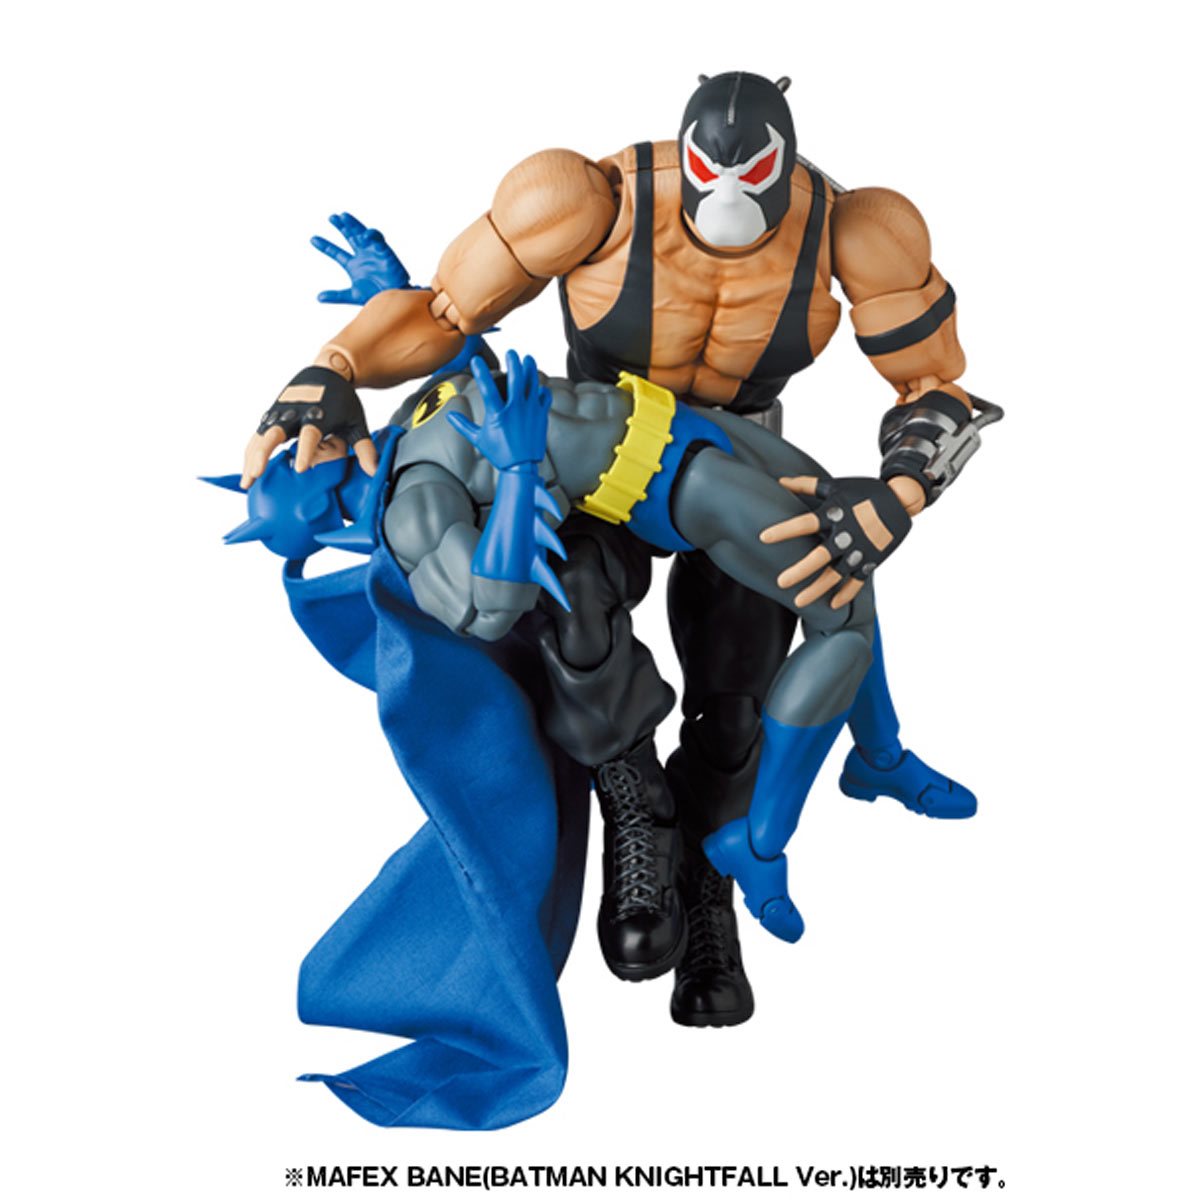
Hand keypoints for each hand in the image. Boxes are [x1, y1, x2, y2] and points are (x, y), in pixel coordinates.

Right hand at [241, 367, 377, 488]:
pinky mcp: (272, 414)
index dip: (306, 451)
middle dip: (264, 454)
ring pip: (261, 436)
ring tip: (247, 481)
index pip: (310, 435)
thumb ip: (364, 448)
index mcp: (319, 414)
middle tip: (256, 475)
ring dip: (252, 458)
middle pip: (275, 433)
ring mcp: (280, 412)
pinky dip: (251, 452)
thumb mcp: (357, 422)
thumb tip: (374, 472)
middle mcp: (295, 412)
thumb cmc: (343, 401)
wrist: (327, 372)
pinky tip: (248, 471)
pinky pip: (258, 435)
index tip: (300, 469)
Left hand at [311, 212, 409, 304]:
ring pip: (361, 233)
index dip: (325, 246)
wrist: (393, 299)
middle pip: (349, 237)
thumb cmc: (376, 297)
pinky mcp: (384, 251)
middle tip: (332, 217)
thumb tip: (318, 298)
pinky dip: (372, 235)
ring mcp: (373, 252)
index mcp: (353, 265)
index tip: (312, 239)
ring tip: (343, 216)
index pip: (337, 253)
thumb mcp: (353, 295)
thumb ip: (336, 295)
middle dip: (341, 227)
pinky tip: (365, 235)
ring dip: (353, 224)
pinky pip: (378, 239)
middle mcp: (362, 256)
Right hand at [446, 351, 551, 469]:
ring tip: (528, 358)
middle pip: (516, 379)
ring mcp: (530, 412)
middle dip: (514, 362)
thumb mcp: (478, 440)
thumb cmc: (499, 455)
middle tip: (512, 352)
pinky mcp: (541, 416)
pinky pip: (544, 397)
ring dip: (530, 369)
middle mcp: (515, 410)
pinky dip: (541, 390)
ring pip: (532, 384)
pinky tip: (538, 386)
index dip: (480, 371)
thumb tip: (450, 415)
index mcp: (497, 415)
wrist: (521, 468)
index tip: (476, 359)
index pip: (487, 387)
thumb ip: (463, 425)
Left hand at [760, 475, 912, 609]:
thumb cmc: (864, 491)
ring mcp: (860, 550)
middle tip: (781, 583)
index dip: (784, 530)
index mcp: (836, 514)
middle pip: (820, 556)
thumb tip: (779, 481)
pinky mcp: (872, 560)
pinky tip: (831, 604)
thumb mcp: (836, 485)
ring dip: (817, 589)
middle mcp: (847, 534)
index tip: (763, 538)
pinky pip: (857, 581)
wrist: (901, 499)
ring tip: (798, 602)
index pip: (805, 523)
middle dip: (800, 570)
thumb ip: (807, 485)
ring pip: (836, 575)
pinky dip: (846, 594)